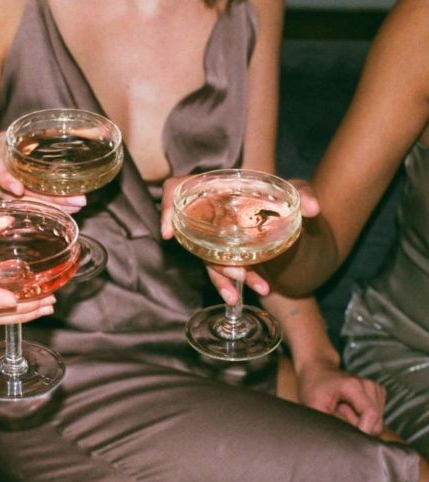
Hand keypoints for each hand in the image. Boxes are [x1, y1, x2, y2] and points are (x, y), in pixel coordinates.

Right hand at [0, 132, 86, 213]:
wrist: (23, 146)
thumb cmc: (32, 136)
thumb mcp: (44, 129)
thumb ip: (67, 131)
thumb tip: (101, 130)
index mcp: (0, 148)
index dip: (6, 179)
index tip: (20, 190)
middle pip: (13, 191)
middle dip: (44, 199)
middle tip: (74, 202)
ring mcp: (1, 187)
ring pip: (20, 204)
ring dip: (49, 207)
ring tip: (75, 206)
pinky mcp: (12, 198)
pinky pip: (26, 208)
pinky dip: (47, 210)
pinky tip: (66, 211)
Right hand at [160, 175, 321, 304]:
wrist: (295, 216)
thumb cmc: (285, 196)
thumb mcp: (294, 189)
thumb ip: (303, 194)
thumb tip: (313, 209)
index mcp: (216, 188)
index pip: (177, 190)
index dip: (168, 209)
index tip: (168, 233)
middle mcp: (209, 211)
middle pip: (193, 234)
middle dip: (214, 259)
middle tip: (239, 274)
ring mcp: (214, 234)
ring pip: (207, 258)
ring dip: (224, 277)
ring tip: (246, 291)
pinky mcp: (224, 252)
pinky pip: (219, 269)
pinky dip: (231, 283)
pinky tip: (247, 293)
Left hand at [296, 359, 385, 434]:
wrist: (316, 369)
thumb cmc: (312, 387)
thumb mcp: (313, 405)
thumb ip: (328, 423)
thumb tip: (339, 441)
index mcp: (354, 386)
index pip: (371, 415)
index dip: (363, 431)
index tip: (348, 436)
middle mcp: (369, 385)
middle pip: (376, 423)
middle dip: (358, 426)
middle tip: (338, 413)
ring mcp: (375, 388)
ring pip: (377, 423)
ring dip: (360, 421)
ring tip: (342, 409)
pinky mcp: (378, 393)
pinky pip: (377, 418)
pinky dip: (363, 417)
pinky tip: (349, 407)